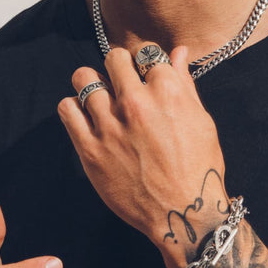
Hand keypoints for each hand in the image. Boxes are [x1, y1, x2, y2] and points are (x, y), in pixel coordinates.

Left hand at [57, 43, 228, 267]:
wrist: (181, 215)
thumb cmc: (198, 168)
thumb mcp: (201, 122)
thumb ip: (185, 84)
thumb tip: (178, 53)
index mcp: (168, 93)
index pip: (146, 53)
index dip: (144, 63)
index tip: (142, 74)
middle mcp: (136, 104)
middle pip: (113, 58)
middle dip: (117, 66)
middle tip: (120, 83)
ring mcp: (110, 126)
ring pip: (84, 78)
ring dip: (91, 83)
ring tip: (99, 98)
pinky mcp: (90, 149)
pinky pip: (67, 109)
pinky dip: (73, 107)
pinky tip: (85, 117)